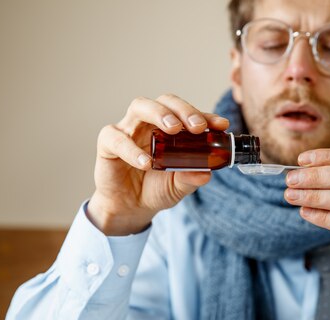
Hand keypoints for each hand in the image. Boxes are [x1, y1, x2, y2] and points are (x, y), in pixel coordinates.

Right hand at [88, 94, 228, 235]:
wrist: (130, 208)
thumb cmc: (155, 189)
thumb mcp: (179, 187)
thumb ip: (191, 178)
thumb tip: (206, 174)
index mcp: (169, 129)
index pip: (187, 114)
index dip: (205, 115)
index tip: (221, 125)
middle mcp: (149, 123)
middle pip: (164, 101)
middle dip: (183, 110)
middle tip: (197, 126)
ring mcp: (128, 130)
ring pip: (140, 107)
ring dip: (159, 114)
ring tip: (173, 130)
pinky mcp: (108, 144)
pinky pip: (117, 139)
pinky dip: (132, 149)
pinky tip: (146, 163)